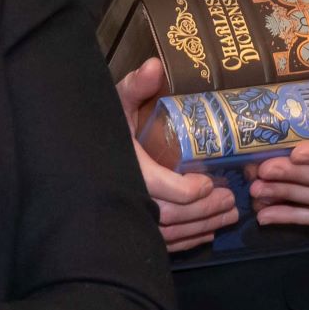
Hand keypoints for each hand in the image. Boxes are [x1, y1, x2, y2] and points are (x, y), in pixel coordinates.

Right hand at [117, 57, 240, 252]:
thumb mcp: (117, 102)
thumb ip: (135, 87)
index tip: (209, 182)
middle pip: (171, 216)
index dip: (189, 190)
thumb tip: (153, 66)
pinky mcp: (130, 229)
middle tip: (231, 200)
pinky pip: (161, 244)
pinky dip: (186, 242)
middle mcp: (125, 197)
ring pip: (169, 233)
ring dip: (202, 227)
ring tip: (229, 215)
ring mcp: (127, 217)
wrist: (77, 151)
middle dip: (204, 211)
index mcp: (126, 168)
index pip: (161, 188)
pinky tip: (206, 234)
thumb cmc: (103, 127)